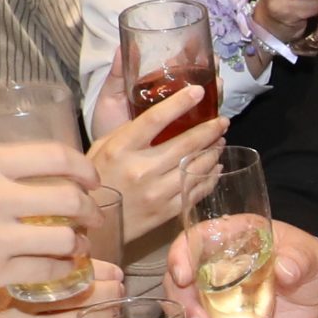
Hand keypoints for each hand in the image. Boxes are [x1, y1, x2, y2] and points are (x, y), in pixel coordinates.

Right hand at [0, 141, 92, 317]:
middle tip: (92, 217)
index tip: (93, 180)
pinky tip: (56, 267)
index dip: (85, 169)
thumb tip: (44, 176)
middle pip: (70, 199)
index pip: (57, 157)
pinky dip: (59, 270)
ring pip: (64, 239)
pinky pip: (45, 270)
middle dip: (90, 210)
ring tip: (74, 246)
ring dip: (78, 243)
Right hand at [91, 96, 230, 227]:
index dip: (179, 103)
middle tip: (222, 121)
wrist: (95, 226)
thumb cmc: (97, 180)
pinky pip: (196, 191)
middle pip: (184, 144)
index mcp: (121, 149)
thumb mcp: (103, 147)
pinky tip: (215, 167)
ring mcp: (156, 193)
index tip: (199, 91)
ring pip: (195, 167)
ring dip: (213, 152)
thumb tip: (161, 113)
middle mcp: (141, 170)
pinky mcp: (167, 212)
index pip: (154, 119)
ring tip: (220, 141)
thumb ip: (129, 130)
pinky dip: (210, 177)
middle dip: (209, 130)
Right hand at [169, 219, 317, 317]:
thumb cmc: (310, 264)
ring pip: (185, 315)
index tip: (183, 277)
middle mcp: (214, 267)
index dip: (181, 256)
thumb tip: (285, 270)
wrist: (317, 297)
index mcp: (232, 239)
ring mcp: (214, 297)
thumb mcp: (312, 257)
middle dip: (186, 308)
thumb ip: (299, 260)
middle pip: (180, 283)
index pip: (195, 240)